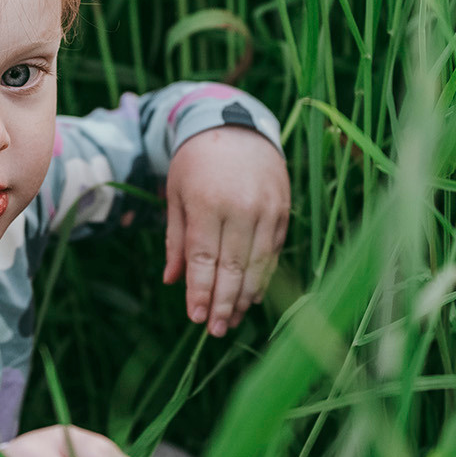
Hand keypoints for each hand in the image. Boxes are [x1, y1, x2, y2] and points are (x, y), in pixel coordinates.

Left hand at [163, 127, 290, 335]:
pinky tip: (251, 296)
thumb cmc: (196, 163)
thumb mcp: (176, 194)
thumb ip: (176, 239)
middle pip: (233, 267)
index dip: (200, 291)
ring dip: (245, 296)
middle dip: (223, 302)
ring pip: (258, 264)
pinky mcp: (283, 210)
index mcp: (208, 202)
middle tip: (214, 330)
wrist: (236, 126)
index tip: (194, 317)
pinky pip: (273, 252)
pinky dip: (263, 277)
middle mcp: (240, 207)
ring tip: (231, 320)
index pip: (204, 258)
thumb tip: (172, 281)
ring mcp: (266, 209)